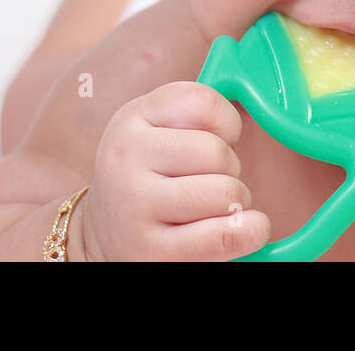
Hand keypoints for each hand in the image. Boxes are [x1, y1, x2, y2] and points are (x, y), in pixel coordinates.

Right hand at [78, 80, 269, 260]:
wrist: (101, 234)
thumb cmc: (148, 174)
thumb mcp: (156, 129)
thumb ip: (197, 114)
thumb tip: (253, 112)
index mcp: (132, 118)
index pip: (203, 103)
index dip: (228, 124)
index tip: (219, 139)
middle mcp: (126, 158)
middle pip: (218, 152)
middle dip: (231, 168)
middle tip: (212, 181)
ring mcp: (134, 207)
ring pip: (226, 193)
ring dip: (237, 202)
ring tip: (216, 208)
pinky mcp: (150, 251)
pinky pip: (224, 236)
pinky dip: (249, 232)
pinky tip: (246, 229)